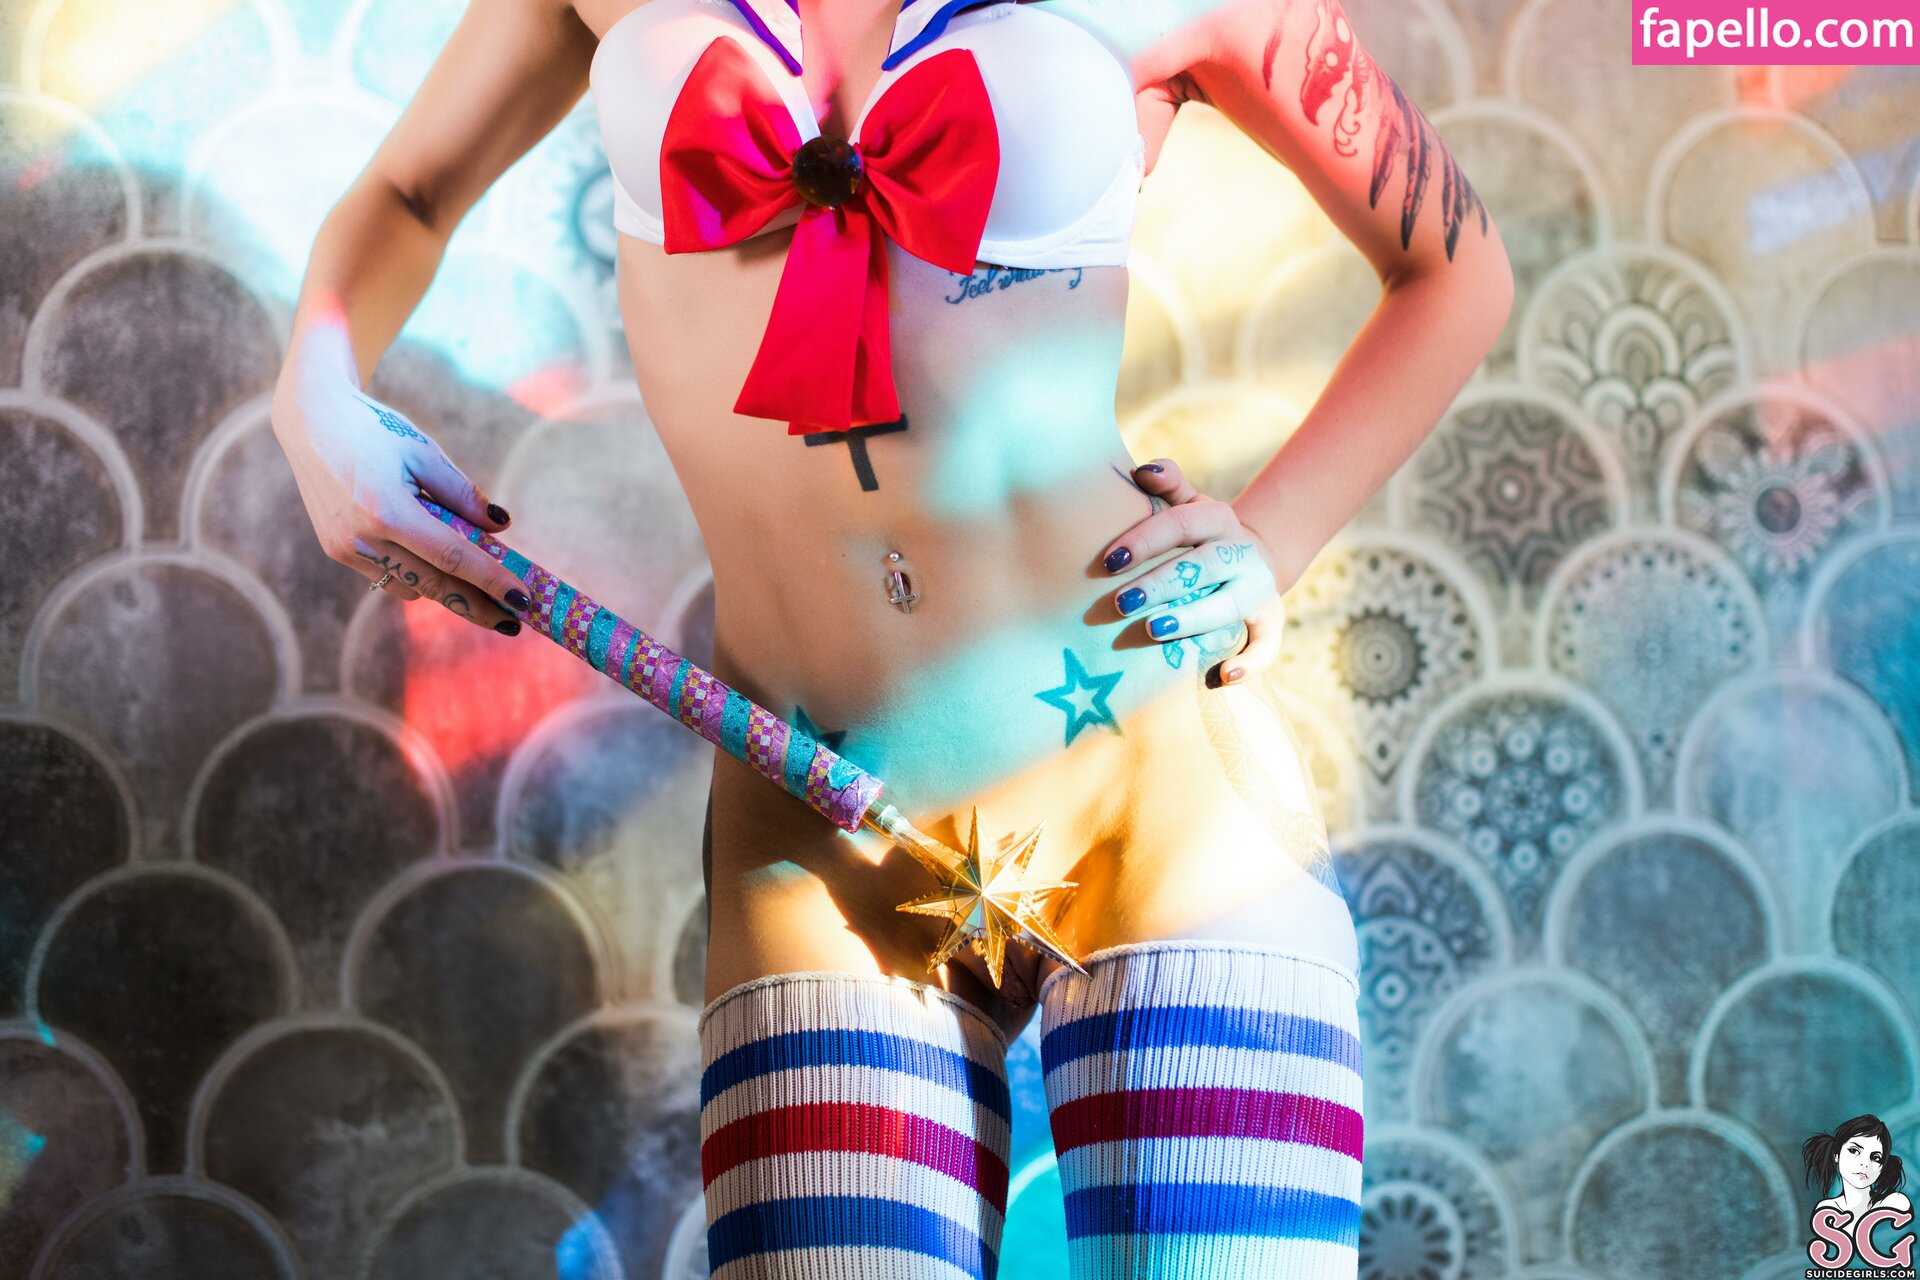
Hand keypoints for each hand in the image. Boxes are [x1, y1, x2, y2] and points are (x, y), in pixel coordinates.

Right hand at [269, 376, 532, 634]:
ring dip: (447, 590)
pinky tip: (436, 564)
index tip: (523, 600)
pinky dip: (416, 575)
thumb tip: (499, 528)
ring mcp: (344, 549)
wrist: (310, 420)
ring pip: (411, 586)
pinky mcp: (336, 551)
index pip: (452, 557)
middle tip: (516, 622)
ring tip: (482, 586)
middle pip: (434, 586)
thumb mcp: (425, 452)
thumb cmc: (374, 431)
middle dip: (478, 607)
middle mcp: (362, 538)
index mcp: (387, 510)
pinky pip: (388, 576)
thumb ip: (463, 495)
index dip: (491, 581)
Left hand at [1099, 457, 1287, 686]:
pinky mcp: (1270, 618)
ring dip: (1193, 618)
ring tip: (1154, 630)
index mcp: (1217, 519)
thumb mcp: (1188, 504)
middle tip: (1121, 603)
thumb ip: (1168, 484)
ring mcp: (1258, 587)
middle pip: (1201, 566)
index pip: (1178, 525)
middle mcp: (1240, 552)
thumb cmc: (1200, 534)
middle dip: (1160, 584)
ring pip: (1228, 604)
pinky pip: (1267, 643)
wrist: (1256, 557)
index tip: (1108, 562)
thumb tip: (1143, 471)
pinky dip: (1250, 661)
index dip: (1143, 541)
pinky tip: (1223, 676)